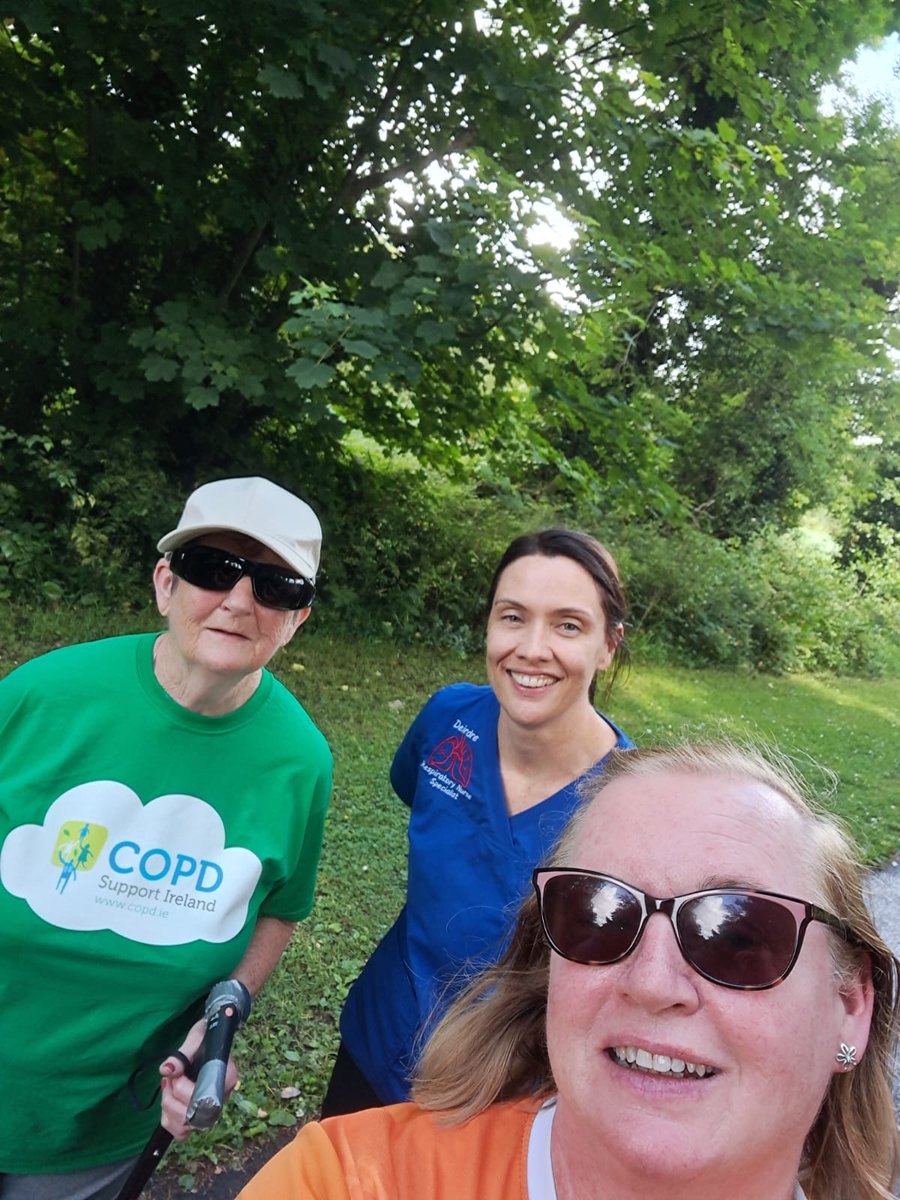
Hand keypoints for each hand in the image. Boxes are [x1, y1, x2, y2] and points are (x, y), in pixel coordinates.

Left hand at [159, 1016, 238, 1140]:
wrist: (207, 1041)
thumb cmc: (205, 1038)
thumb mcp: (195, 1039)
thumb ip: (181, 1055)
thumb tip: (166, 1070)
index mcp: (227, 1078)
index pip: (208, 1099)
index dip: (186, 1091)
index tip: (178, 1074)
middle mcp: (221, 1099)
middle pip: (195, 1117)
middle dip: (173, 1099)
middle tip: (169, 1078)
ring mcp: (209, 1111)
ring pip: (186, 1127)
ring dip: (169, 1107)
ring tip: (167, 1085)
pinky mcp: (196, 1117)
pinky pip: (180, 1132)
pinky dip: (167, 1118)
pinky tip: (168, 1097)